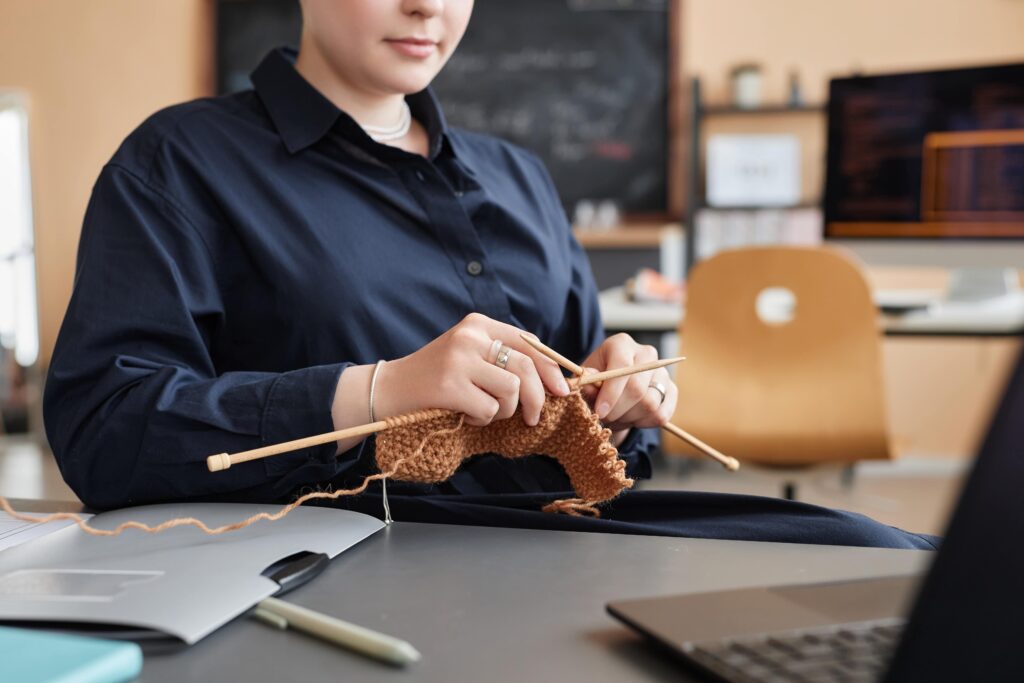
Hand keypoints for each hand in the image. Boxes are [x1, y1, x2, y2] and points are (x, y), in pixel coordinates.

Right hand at [374, 313, 570, 426]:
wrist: (389, 389)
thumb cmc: (435, 377)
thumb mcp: (469, 355)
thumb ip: (503, 358)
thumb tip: (554, 380)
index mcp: (478, 324)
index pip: (529, 343)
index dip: (551, 368)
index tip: (562, 390)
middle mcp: (470, 336)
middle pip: (526, 367)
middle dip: (537, 398)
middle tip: (532, 417)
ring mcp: (459, 359)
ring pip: (511, 389)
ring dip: (504, 411)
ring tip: (485, 412)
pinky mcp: (449, 385)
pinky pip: (488, 409)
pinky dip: (482, 420)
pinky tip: (465, 415)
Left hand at [579, 333, 677, 443]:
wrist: (614, 391)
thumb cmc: (596, 383)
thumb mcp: (586, 382)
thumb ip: (586, 384)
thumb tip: (586, 384)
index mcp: (621, 344)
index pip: (622, 366)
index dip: (611, 392)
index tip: (600, 411)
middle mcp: (646, 354)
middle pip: (636, 388)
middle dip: (617, 410)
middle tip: (604, 417)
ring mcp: (662, 372)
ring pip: (649, 404)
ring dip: (629, 418)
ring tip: (616, 415)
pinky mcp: (671, 390)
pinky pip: (661, 414)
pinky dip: (643, 423)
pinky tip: (631, 417)